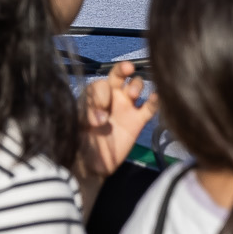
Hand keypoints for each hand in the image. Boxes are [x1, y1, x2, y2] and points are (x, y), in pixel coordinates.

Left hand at [81, 60, 149, 178]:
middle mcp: (110, 97)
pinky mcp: (138, 121)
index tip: (97, 117)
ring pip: (136, 85)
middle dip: (123, 69)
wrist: (88, 165)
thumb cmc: (79, 141)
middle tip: (126, 69)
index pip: (100, 85)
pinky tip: (156, 96)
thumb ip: (86, 115)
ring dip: (136, 85)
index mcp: (94, 96)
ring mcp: (126, 107)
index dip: (100, 96)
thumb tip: (103, 117)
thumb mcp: (76, 126)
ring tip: (132, 94)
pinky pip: (150, 107)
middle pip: (119, 74)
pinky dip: (156, 100)